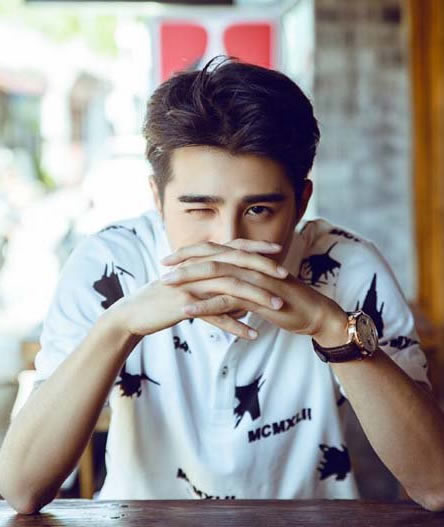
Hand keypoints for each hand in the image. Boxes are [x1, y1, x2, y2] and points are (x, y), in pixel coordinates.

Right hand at [111, 239, 287, 339]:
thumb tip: (241, 307)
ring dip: (257, 297)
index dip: (255, 248)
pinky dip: (235, 326)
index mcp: (199, 261)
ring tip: (278, 308)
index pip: (232, 248)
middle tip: (286, 276)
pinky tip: (252, 335)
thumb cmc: (164, 301)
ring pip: (231, 288)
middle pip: (236, 263)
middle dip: (263, 269)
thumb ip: (217, 294)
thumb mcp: (191, 291)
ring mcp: (191, 285)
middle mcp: (197, 268)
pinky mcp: (185, 305)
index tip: (277, 250)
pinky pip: (215, 316)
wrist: (134, 313)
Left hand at [163, 241, 348, 344]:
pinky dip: (204, 304)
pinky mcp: (258, 298)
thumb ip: (244, 286)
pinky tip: (187, 309)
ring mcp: (253, 280)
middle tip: (162, 264)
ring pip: (215, 275)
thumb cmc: (290, 302)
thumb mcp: (263, 290)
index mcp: (249, 262)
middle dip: (184, 260)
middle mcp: (249, 266)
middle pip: (211, 257)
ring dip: (188, 280)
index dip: (193, 252)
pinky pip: (226, 300)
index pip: (216, 251)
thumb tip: (226, 292)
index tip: (172, 256)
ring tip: (166, 284)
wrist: (316, 314)